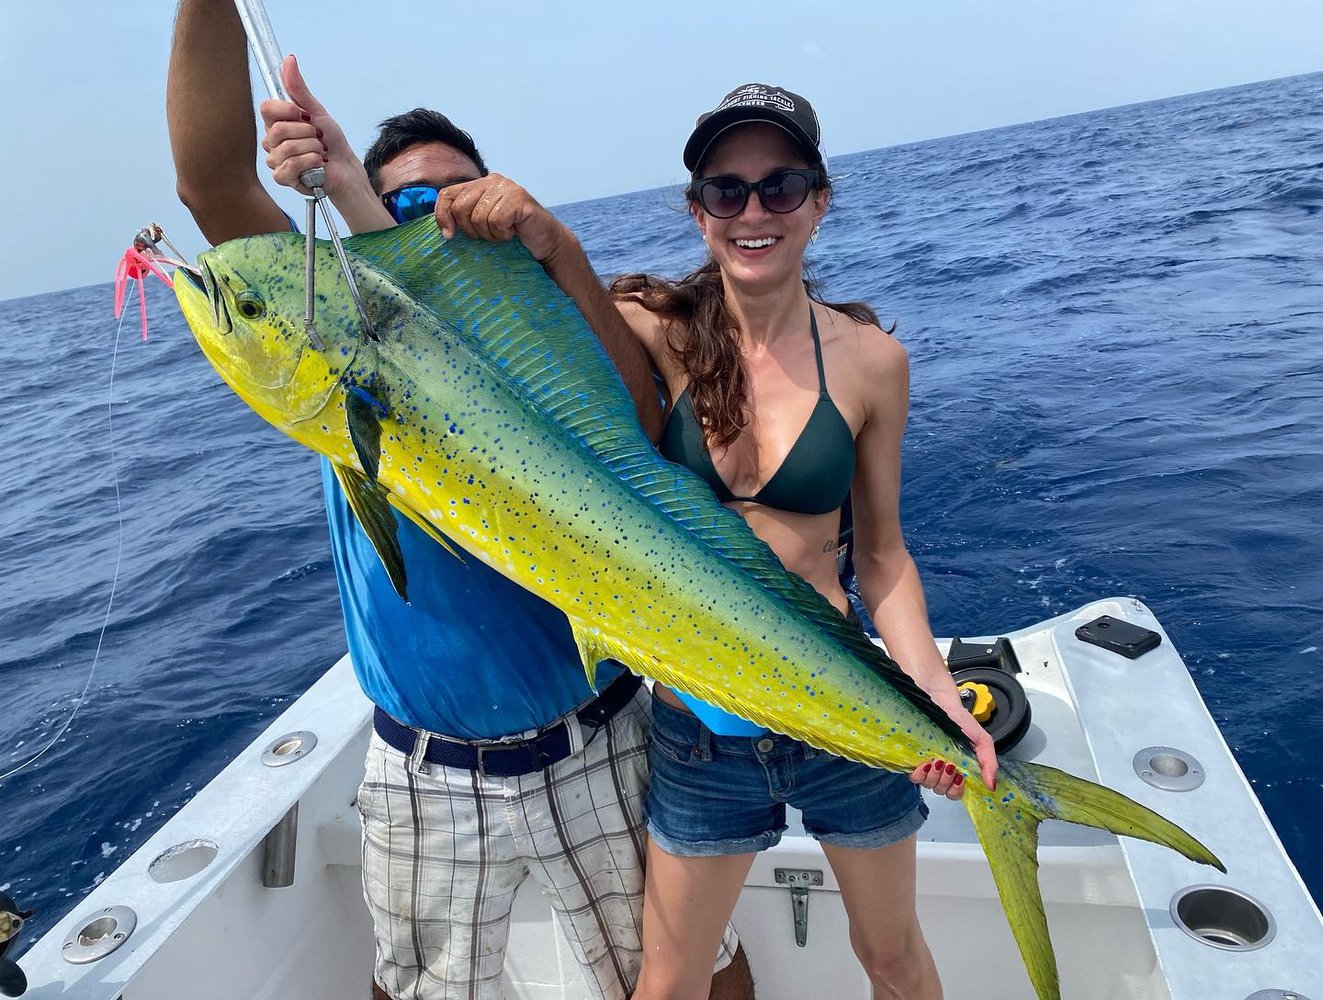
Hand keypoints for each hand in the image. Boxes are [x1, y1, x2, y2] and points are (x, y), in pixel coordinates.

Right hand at [259, 54, 366, 198]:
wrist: (346, 168)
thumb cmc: (332, 142)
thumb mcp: (317, 111)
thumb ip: (299, 88)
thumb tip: (289, 59)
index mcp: (276, 123)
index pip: (267, 108)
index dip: (288, 110)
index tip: (305, 115)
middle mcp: (272, 141)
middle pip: (278, 129)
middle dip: (307, 132)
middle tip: (318, 138)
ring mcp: (276, 160)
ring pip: (287, 148)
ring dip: (312, 149)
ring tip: (319, 153)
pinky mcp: (283, 178)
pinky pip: (289, 166)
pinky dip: (310, 163)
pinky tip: (318, 164)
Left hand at [432, 173, 567, 262]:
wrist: (545, 241)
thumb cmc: (513, 234)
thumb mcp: (482, 224)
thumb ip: (464, 218)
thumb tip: (445, 231)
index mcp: (479, 184)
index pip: (447, 194)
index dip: (442, 216)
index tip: (449, 236)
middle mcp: (492, 180)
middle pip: (460, 207)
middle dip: (472, 229)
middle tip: (489, 234)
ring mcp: (507, 187)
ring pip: (479, 217)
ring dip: (491, 234)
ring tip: (504, 233)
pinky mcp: (519, 197)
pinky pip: (496, 221)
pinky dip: (503, 234)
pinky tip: (513, 232)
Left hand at [909, 700, 998, 798]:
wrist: (936, 700)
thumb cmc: (957, 718)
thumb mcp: (981, 739)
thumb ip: (989, 761)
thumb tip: (991, 785)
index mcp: (958, 767)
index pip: (956, 792)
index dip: (958, 791)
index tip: (961, 779)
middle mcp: (941, 768)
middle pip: (942, 791)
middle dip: (946, 783)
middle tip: (950, 766)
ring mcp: (926, 764)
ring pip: (928, 785)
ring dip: (934, 778)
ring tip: (938, 761)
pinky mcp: (911, 758)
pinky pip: (913, 777)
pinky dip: (919, 774)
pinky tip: (925, 763)